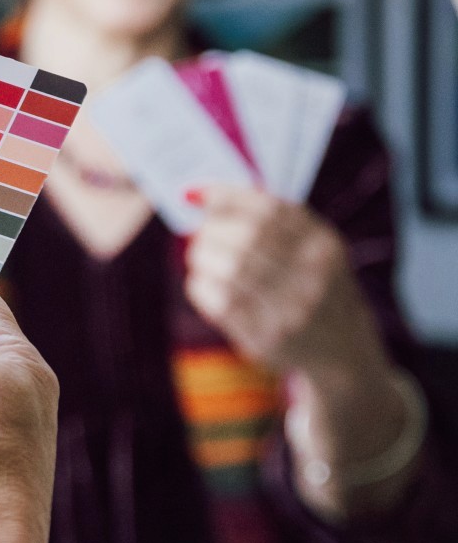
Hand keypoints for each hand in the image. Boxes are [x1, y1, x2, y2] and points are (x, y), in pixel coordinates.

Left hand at [183, 184, 381, 375]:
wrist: (343, 348)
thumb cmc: (313, 283)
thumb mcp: (310, 245)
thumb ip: (268, 218)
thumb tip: (200, 194)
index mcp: (324, 244)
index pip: (268, 210)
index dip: (227, 198)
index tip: (198, 195)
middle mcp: (313, 276)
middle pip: (248, 238)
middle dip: (212, 231)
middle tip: (199, 234)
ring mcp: (292, 311)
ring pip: (231, 271)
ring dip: (203, 258)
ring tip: (200, 258)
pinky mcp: (268, 340)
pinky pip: (222, 305)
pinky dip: (202, 287)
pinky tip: (202, 283)